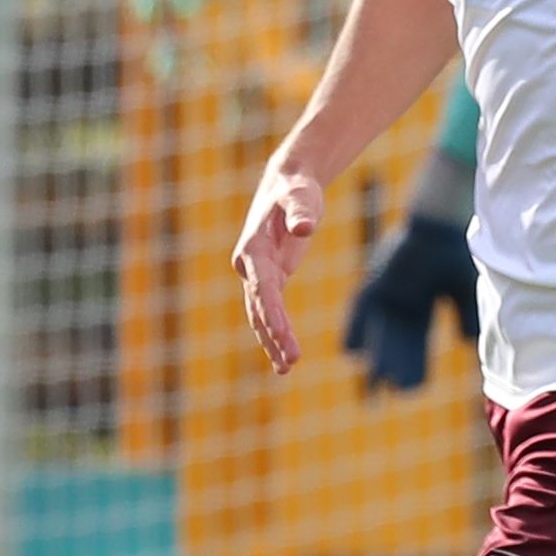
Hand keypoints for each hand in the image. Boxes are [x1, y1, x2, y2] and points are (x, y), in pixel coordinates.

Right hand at [233, 164, 324, 376]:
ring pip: (261, 315)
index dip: (272, 313)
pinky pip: (271, 311)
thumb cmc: (295, 189)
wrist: (287, 185)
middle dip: (274, 336)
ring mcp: (259, 275)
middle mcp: (250, 266)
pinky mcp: (271, 278)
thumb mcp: (300, 196)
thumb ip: (301, 211)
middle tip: (291, 363)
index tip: (283, 336)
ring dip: (273, 341)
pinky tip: (285, 355)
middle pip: (260, 308)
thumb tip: (305, 227)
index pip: (262, 287)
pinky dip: (277, 332)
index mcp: (253, 249)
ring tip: (287, 369)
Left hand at [337, 211, 479, 393]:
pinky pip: (360, 311)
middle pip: (396, 342)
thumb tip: (468, 344)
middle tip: (389, 393)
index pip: (417, 342)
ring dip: (378, 355)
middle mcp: (401, 301)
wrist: (441, 225)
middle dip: (394, 367)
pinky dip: (356, 330)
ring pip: (379, 331)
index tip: (412, 389)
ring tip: (376, 379)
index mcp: (423, 304)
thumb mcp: (465, 292)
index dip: (415, 365)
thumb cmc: (456, 254)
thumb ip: (466, 318)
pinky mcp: (375, 282)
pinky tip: (351, 353)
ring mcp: (385, 292)